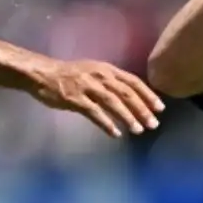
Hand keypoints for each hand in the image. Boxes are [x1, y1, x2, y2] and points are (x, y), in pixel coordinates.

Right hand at [30, 58, 163, 137]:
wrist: (42, 74)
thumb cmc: (70, 75)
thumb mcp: (94, 71)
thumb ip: (111, 81)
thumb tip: (132, 97)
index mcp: (107, 69)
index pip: (133, 81)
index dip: (148, 95)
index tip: (160, 108)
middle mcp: (100, 76)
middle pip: (127, 93)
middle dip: (142, 110)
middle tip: (153, 124)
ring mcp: (87, 87)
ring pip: (113, 103)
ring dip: (128, 117)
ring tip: (138, 131)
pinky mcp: (75, 99)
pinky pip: (94, 113)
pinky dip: (106, 124)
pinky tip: (115, 134)